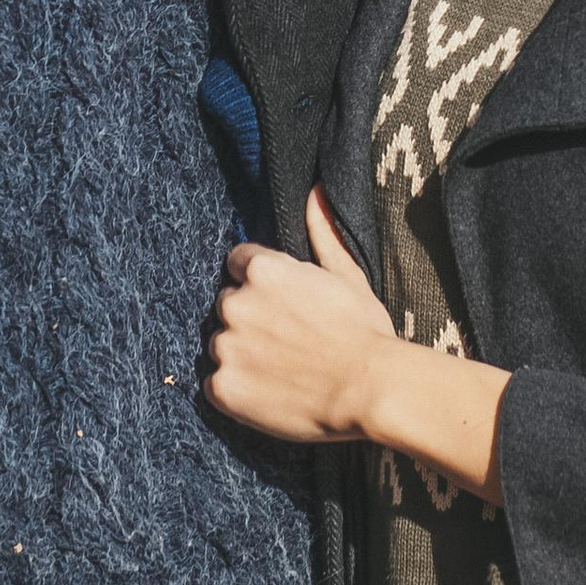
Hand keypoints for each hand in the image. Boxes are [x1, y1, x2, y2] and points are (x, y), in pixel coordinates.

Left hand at [204, 189, 401, 445]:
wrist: (369, 390)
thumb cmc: (363, 332)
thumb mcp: (347, 275)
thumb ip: (322, 234)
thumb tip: (315, 192)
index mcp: (263, 270)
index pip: (239, 264)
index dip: (262, 284)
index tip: (282, 304)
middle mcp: (236, 303)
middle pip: (228, 304)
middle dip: (249, 317)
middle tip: (285, 340)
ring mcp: (227, 347)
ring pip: (220, 344)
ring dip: (240, 353)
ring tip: (280, 369)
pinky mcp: (223, 388)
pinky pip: (216, 385)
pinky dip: (236, 389)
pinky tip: (269, 392)